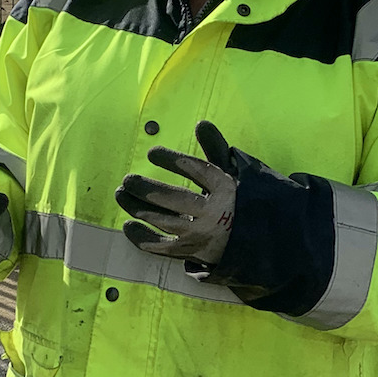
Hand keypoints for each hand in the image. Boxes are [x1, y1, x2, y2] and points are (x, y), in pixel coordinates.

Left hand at [115, 121, 237, 264]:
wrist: (256, 240)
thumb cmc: (237, 200)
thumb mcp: (233, 173)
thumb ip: (215, 148)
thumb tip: (201, 124)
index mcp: (227, 190)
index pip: (198, 171)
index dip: (173, 161)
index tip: (152, 153)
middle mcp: (214, 214)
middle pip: (176, 199)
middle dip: (147, 189)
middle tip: (127, 180)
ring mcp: (201, 236)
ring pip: (165, 222)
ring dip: (139, 208)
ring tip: (121, 194)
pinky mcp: (192, 252)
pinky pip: (163, 248)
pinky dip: (143, 238)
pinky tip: (128, 225)